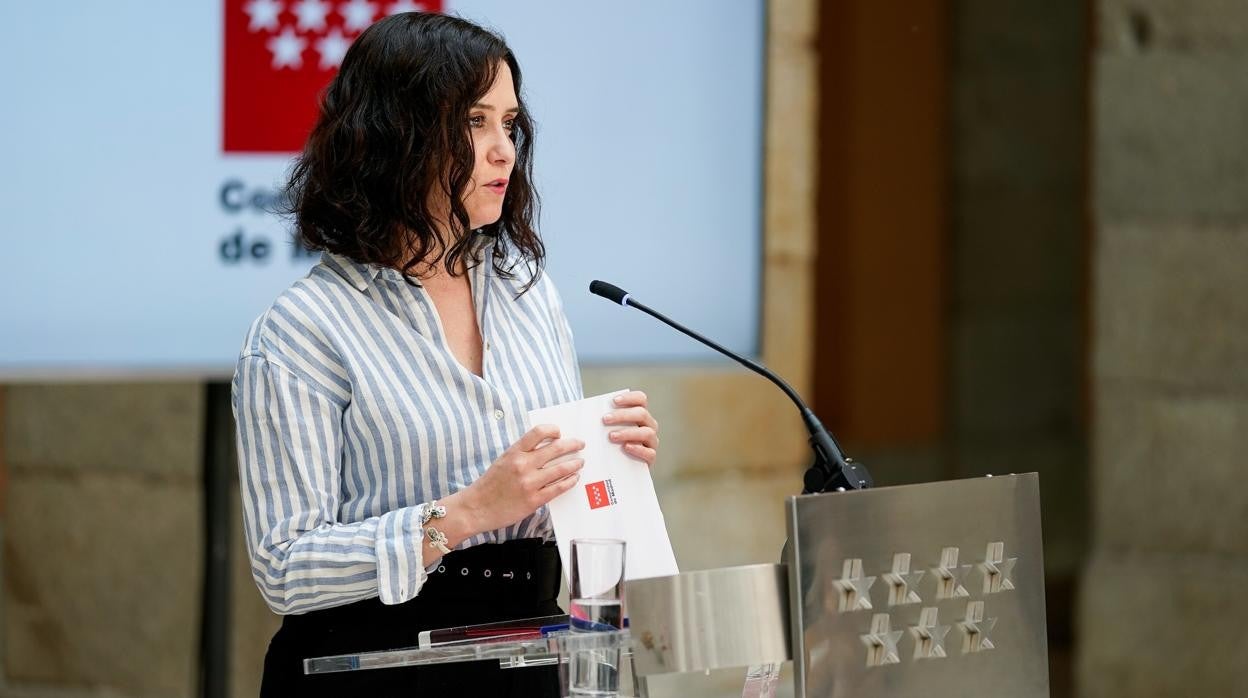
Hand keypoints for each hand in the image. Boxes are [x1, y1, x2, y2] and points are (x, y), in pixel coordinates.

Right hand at [461, 424, 584, 532]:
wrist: (476, 508)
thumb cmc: (489, 485)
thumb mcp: (503, 461)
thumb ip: (522, 454)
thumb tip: (546, 447)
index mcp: (514, 452)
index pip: (538, 432)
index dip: (553, 430)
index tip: (560, 433)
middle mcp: (523, 465)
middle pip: (556, 448)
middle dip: (573, 444)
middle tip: (580, 444)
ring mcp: (529, 483)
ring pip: (561, 469)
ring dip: (575, 463)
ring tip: (580, 462)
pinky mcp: (534, 500)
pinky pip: (559, 488)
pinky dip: (570, 481)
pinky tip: (574, 478)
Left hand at [602, 390, 658, 466]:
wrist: (619, 469)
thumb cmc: (612, 444)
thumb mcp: (608, 429)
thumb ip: (604, 420)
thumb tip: (589, 410)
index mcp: (640, 415)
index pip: (641, 399)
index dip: (630, 398)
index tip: (614, 401)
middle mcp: (649, 425)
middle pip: (642, 414)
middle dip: (623, 415)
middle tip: (605, 419)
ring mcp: (651, 441)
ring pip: (647, 432)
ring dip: (628, 432)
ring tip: (612, 436)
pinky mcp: (651, 457)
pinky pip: (649, 452)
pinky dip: (638, 449)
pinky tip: (626, 447)